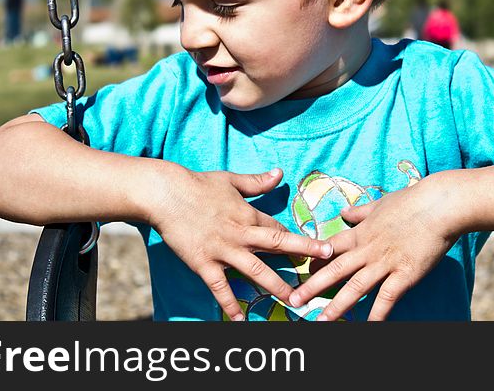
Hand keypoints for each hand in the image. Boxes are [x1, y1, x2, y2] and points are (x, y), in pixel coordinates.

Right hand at [149, 165, 332, 320]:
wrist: (166, 194)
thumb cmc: (198, 184)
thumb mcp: (231, 180)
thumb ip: (257, 182)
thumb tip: (280, 173)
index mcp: (249, 214)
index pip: (278, 229)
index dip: (297, 239)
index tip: (318, 248)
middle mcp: (241, 234)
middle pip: (277, 246)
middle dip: (303, 255)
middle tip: (326, 266)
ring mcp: (223, 250)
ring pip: (256, 271)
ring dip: (276, 286)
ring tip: (294, 300)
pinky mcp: (204, 264)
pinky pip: (220, 288)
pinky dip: (230, 304)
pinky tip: (240, 320)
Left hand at [289, 174, 462, 320]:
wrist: (439, 205)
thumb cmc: (411, 200)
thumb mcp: (380, 203)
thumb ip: (360, 211)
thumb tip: (344, 212)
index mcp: (361, 232)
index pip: (330, 248)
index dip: (313, 262)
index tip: (299, 272)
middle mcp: (368, 249)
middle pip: (335, 270)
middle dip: (312, 287)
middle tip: (293, 301)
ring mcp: (385, 262)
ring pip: (355, 287)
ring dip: (337, 306)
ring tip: (321, 320)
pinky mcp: (405, 274)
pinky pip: (387, 298)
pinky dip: (377, 313)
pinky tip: (368, 326)